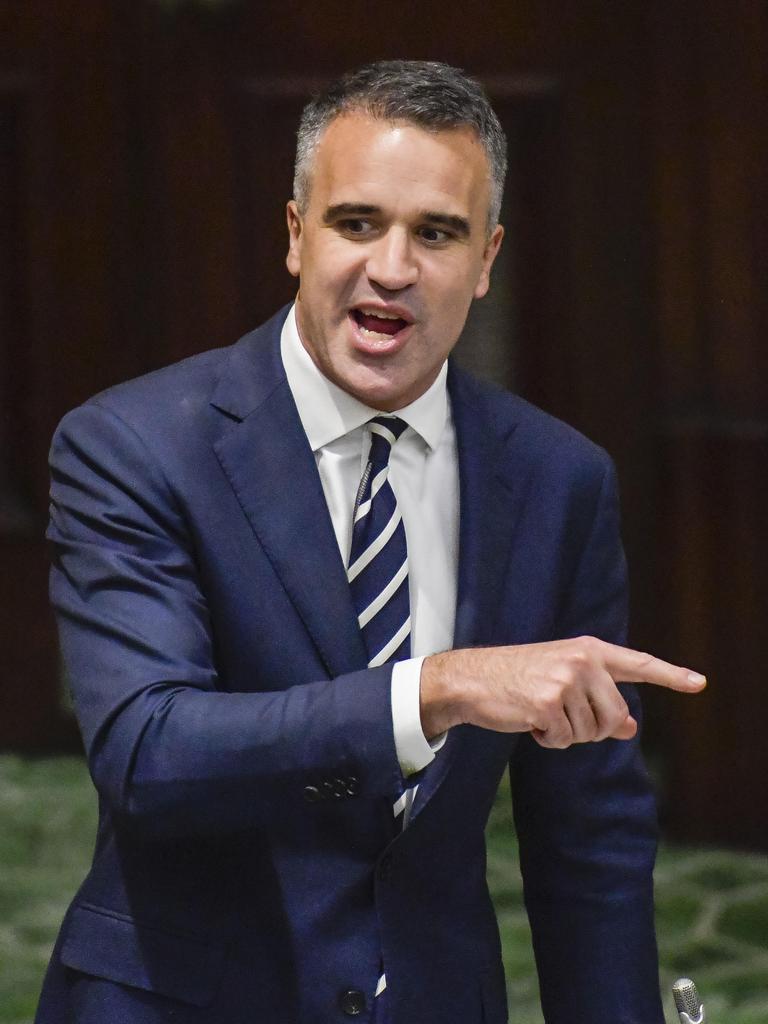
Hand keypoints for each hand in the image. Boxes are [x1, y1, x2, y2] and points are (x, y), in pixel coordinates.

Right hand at [420, 635, 705, 747]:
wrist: (472, 678)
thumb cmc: (517, 679)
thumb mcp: (563, 683)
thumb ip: (599, 700)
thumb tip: (630, 729)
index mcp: (588, 650)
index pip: (637, 664)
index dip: (670, 676)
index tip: (699, 683)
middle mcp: (582, 661)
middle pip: (616, 716)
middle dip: (593, 728)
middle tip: (562, 717)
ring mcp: (565, 681)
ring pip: (590, 732)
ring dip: (565, 734)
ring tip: (539, 713)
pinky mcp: (547, 703)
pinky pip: (564, 739)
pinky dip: (547, 739)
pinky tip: (529, 722)